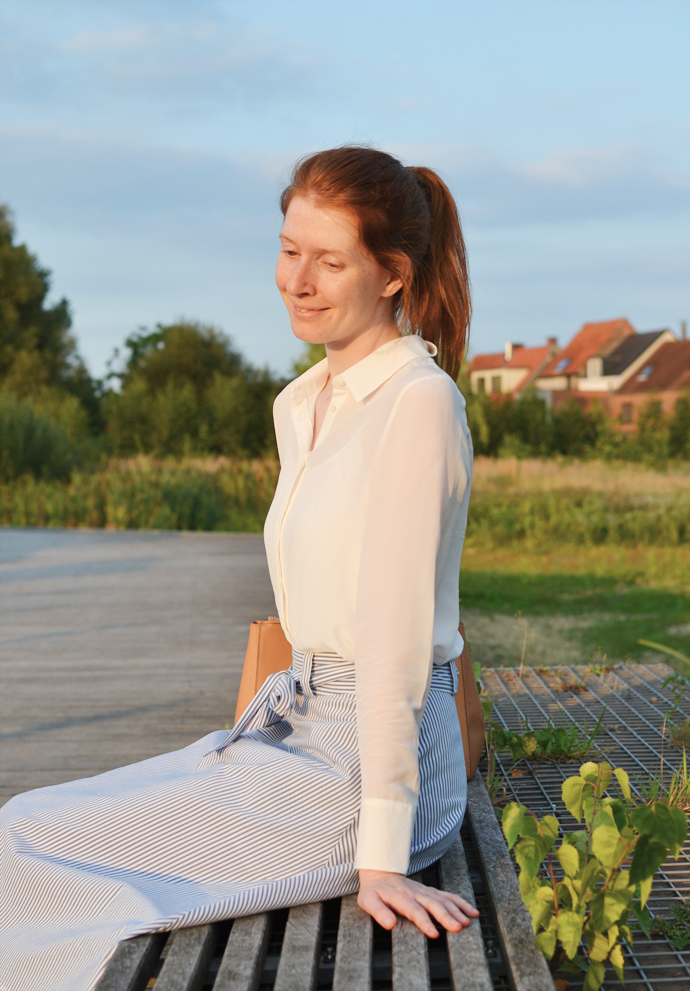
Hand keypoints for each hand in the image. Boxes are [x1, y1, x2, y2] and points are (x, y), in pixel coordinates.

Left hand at [357, 869, 478, 937]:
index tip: (434, 933)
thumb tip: (389, 924)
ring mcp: (425, 891)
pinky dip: (461, 903)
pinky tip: (472, 911)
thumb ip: (379, 912)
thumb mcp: (368, 901)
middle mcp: (416, 893)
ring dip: (456, 910)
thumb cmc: (374, 891)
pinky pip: (448, 896)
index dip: (425, 922)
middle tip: (458, 927)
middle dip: (446, 916)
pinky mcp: (431, 891)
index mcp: (401, 898)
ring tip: (467, 922)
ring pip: (444, 900)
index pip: (415, 910)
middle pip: (433, 905)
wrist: (380, 872)